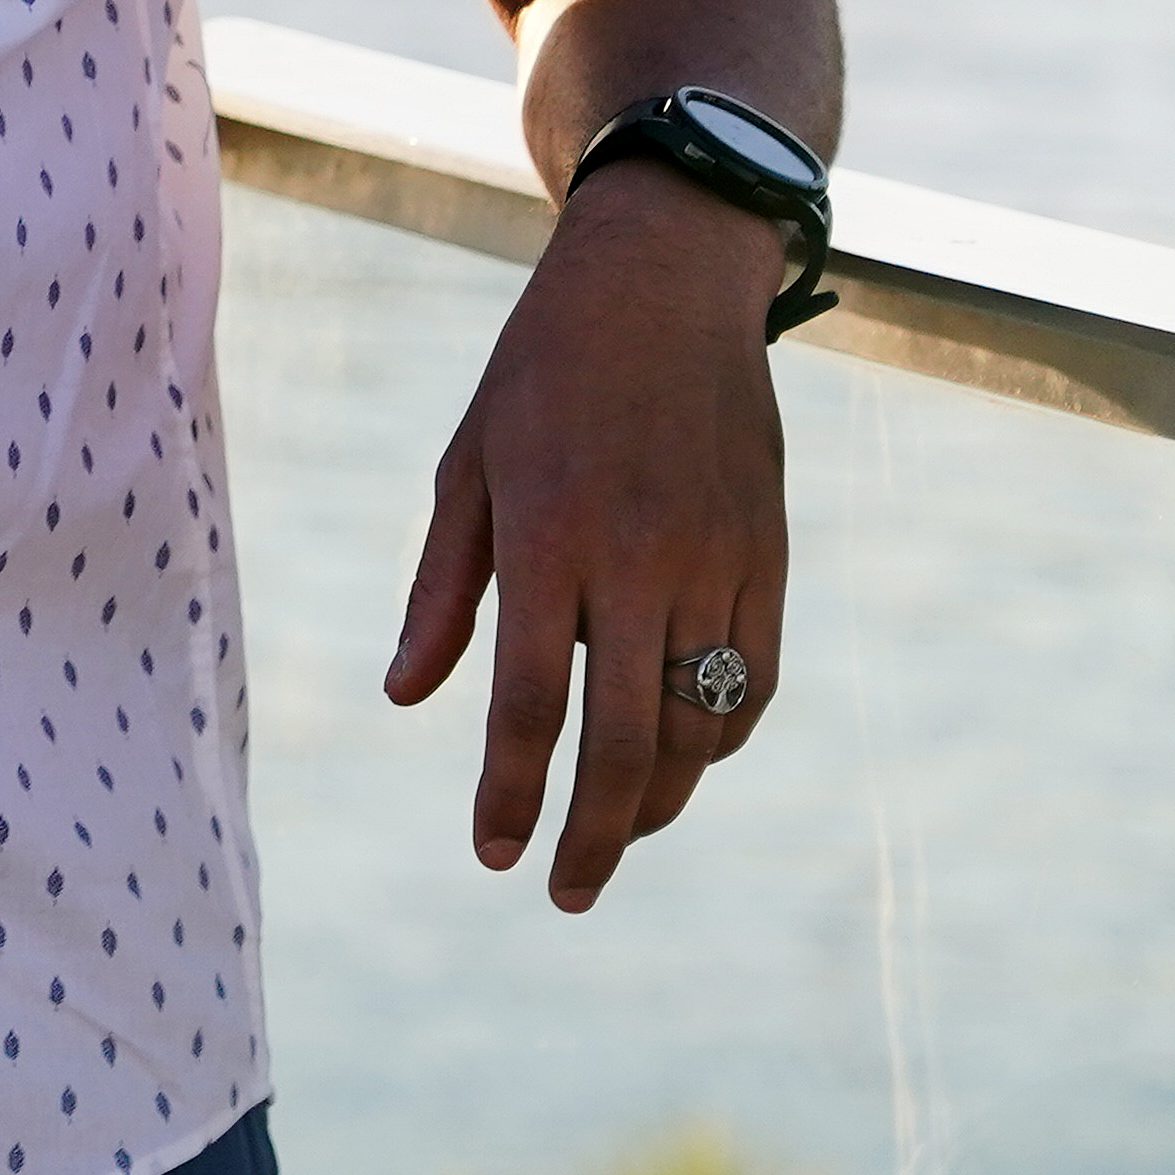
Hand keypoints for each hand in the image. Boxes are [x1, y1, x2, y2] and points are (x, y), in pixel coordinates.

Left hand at [381, 164, 786, 910]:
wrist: (664, 281)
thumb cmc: (542, 372)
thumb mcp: (467, 465)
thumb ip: (441, 589)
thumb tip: (406, 696)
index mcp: (547, 536)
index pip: (526, 705)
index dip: (509, 794)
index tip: (493, 853)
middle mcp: (638, 558)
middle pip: (624, 744)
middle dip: (594, 837)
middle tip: (565, 892)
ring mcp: (716, 560)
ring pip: (698, 726)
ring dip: (659, 801)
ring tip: (618, 833)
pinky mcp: (768, 554)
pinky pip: (751, 682)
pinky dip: (719, 739)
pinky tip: (681, 758)